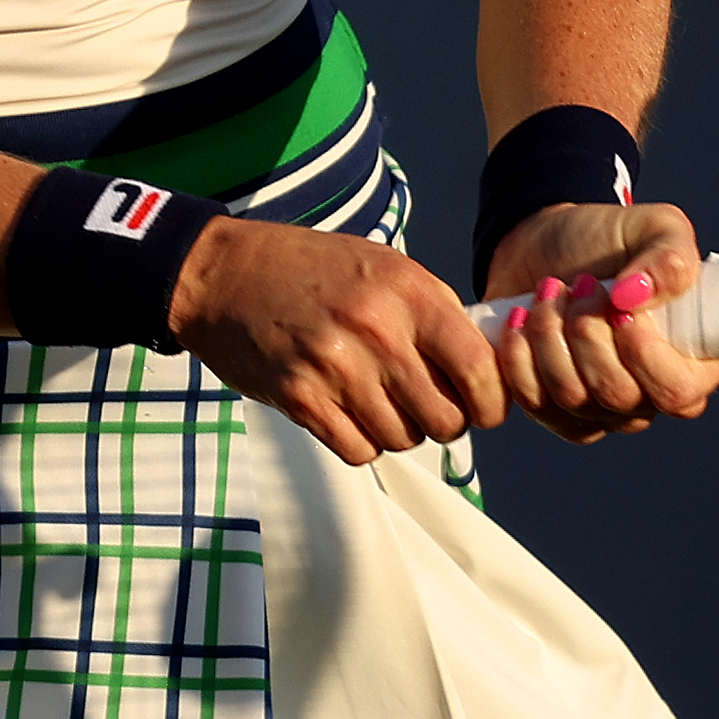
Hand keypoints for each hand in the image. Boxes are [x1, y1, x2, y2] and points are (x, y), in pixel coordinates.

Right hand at [168, 217, 504, 466]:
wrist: (226, 275)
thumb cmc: (313, 269)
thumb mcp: (385, 267)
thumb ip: (434, 312)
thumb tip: (485, 368)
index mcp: (409, 293)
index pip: (479, 369)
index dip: (492, 401)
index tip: (484, 407)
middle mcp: (378, 331)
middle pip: (446, 419)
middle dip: (446, 422)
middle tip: (429, 407)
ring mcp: (337, 368)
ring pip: (403, 439)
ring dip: (400, 431)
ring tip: (381, 402)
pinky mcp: (301, 399)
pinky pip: (358, 451)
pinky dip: (362, 442)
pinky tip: (350, 414)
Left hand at [484, 201, 718, 444]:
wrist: (545, 245)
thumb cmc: (610, 239)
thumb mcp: (654, 227)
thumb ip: (669, 257)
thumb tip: (636, 296)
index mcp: (695, 360)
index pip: (678, 392)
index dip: (643, 354)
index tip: (617, 306)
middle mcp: (652, 395)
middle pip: (618, 397)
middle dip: (587, 332)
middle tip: (578, 283)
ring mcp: (604, 411)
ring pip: (572, 401)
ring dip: (550, 336)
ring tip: (547, 290)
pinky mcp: (557, 412)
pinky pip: (536, 405)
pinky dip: (518, 359)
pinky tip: (519, 319)